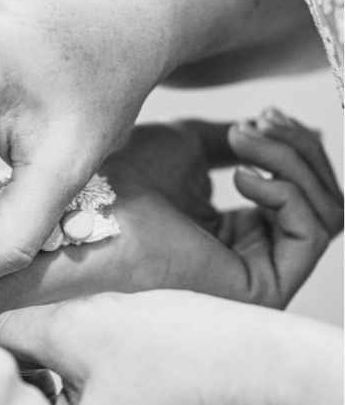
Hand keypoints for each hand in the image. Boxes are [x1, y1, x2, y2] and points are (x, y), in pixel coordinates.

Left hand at [0, 111, 342, 327]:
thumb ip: (235, 143)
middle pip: (320, 199)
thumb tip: (275, 128)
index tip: (263, 113)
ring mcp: (256, 277)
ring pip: (323, 212)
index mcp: (230, 231)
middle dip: (297, 149)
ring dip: (292, 161)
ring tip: (244, 137)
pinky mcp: (260, 290)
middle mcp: (248, 258)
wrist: (83, 217)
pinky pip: (311, 232)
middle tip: (261, 120)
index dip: (290, 145)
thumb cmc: (115, 185)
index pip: (299, 189)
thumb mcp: (184, 148)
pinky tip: (241, 175)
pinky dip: (287, 191)